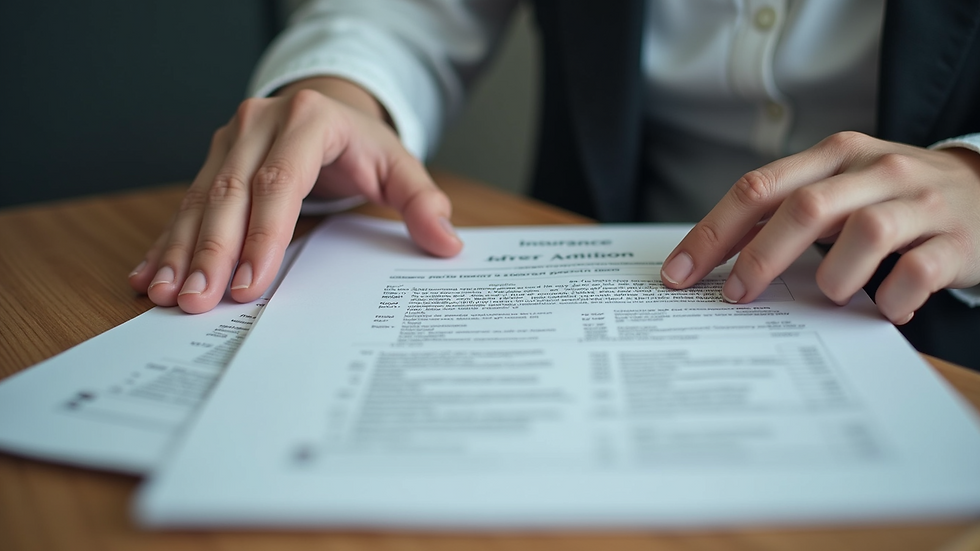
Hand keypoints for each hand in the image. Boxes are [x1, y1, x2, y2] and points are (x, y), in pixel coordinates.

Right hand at [128, 77, 461, 313]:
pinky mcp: (210, 159)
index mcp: (308, 119)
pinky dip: (168, 243)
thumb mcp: (399, 167)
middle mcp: (259, 123)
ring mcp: (229, 139)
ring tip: (169, 296)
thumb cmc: (362, 145)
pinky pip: (185, 204)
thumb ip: (422, 203)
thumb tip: (447, 243)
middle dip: (213, 253)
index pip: (281, 181)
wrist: (328, 110)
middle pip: (231, 193)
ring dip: (182, 252)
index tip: (251, 284)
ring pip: (200, 200)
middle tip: (200, 302)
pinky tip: (150, 275)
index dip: (264, 235)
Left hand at [660, 131, 979, 323]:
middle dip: (760, 257)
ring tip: (830, 295)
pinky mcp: (956, 239)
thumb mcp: (838, 188)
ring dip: (835, 276)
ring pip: (865, 232)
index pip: (758, 189)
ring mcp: (919, 202)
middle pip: (804, 208)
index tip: (678, 275)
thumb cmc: (891, 197)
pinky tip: (884, 309)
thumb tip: (716, 260)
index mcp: (833, 156)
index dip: (712, 233)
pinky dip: (892, 297)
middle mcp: (874, 170)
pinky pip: (918, 271)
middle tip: (735, 297)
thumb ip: (785, 213)